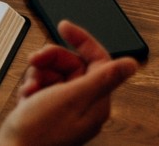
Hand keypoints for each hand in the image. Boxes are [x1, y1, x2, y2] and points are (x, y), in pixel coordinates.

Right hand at [0, 20, 137, 145]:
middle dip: (50, 59)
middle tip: (35, 61)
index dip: (81, 40)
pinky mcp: (47, 111)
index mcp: (96, 101)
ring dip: (38, 74)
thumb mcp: (71, 98)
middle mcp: (83, 105)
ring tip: (30, 86)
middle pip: (71, 64)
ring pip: (54, 73)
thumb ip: (102, 79)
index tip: (63, 27)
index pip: (97, 60)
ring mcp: (64, 108)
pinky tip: (26, 96)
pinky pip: (41, 86)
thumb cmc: (39, 133)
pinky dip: (31, 86)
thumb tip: (132, 64)